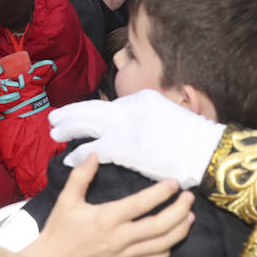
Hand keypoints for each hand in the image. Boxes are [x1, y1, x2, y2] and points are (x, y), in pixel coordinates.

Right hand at [20, 154, 193, 256]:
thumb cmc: (59, 231)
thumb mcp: (67, 200)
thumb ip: (81, 176)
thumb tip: (93, 154)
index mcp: (107, 218)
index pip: (142, 204)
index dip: (161, 193)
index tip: (174, 183)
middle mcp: (119, 238)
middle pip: (159, 226)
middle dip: (179, 211)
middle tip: (189, 198)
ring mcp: (124, 256)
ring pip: (161, 245)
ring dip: (180, 231)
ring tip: (190, 217)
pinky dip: (166, 252)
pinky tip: (171, 242)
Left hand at [50, 90, 225, 187]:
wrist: (203, 151)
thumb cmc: (189, 136)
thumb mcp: (164, 111)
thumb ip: (142, 111)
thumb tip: (125, 115)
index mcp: (139, 98)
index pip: (104, 104)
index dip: (85, 110)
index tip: (74, 114)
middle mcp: (127, 109)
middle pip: (89, 109)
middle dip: (68, 115)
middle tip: (54, 121)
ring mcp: (124, 127)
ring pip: (85, 125)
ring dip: (68, 130)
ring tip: (56, 135)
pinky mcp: (123, 149)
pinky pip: (92, 149)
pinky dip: (77, 154)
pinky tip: (69, 158)